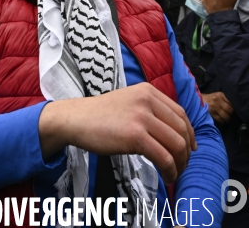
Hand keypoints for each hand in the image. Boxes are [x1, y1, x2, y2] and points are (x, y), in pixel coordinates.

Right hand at [39, 82, 195, 184]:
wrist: (77, 119)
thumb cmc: (100, 114)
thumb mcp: (129, 101)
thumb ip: (149, 108)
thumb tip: (172, 130)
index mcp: (148, 91)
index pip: (180, 113)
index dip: (190, 133)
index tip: (190, 148)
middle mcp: (148, 100)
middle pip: (181, 129)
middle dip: (186, 151)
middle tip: (182, 165)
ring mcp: (142, 117)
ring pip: (176, 144)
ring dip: (180, 163)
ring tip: (175, 173)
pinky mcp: (135, 135)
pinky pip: (164, 157)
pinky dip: (170, 170)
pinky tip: (167, 176)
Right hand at [202, 92, 232, 123]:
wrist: (196, 100)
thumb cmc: (208, 99)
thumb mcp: (216, 96)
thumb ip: (224, 100)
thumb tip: (233, 107)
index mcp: (220, 94)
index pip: (231, 103)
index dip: (233, 108)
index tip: (232, 111)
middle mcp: (217, 99)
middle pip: (229, 110)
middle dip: (231, 114)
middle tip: (230, 116)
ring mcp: (214, 106)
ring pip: (225, 116)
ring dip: (227, 119)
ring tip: (226, 119)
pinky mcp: (210, 113)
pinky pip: (220, 119)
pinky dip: (222, 121)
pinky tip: (221, 121)